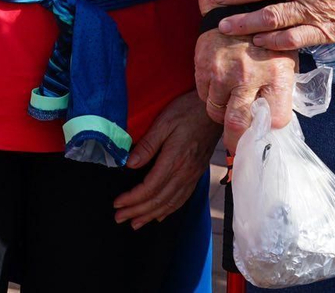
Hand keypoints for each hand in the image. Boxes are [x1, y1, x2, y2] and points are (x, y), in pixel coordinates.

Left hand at [112, 91, 220, 228]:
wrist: (216, 111)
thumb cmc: (188, 111)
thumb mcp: (164, 122)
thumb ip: (147, 145)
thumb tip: (130, 165)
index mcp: (174, 160)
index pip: (149, 188)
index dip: (132, 199)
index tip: (117, 204)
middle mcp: (184, 173)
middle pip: (158, 200)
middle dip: (136, 211)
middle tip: (119, 218)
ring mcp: (192, 176)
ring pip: (170, 203)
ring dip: (150, 215)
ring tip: (135, 223)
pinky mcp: (197, 174)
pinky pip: (182, 199)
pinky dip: (169, 210)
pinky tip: (160, 215)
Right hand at [194, 28, 296, 150]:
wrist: (237, 5)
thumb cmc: (267, 35)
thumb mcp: (286, 58)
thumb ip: (283, 89)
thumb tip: (276, 121)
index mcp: (277, 74)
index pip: (275, 120)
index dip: (270, 129)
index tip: (266, 130)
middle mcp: (249, 75)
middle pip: (238, 125)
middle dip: (237, 141)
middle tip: (238, 145)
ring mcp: (223, 72)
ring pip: (216, 112)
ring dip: (223, 113)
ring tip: (230, 103)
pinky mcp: (203, 66)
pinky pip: (204, 95)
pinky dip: (211, 96)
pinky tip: (220, 83)